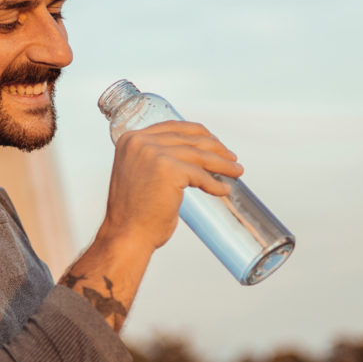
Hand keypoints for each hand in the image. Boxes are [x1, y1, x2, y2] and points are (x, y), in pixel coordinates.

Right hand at [102, 120, 242, 253]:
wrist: (126, 234)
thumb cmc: (132, 213)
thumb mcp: (137, 173)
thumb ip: (152, 158)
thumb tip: (186, 154)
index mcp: (130, 140)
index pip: (172, 127)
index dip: (196, 132)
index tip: (213, 139)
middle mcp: (140, 142)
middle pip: (188, 139)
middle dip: (215, 147)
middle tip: (230, 157)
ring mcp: (155, 154)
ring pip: (199, 155)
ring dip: (222, 164)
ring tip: (235, 171)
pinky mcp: (170, 170)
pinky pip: (201, 175)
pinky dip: (215, 184)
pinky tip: (222, 189)